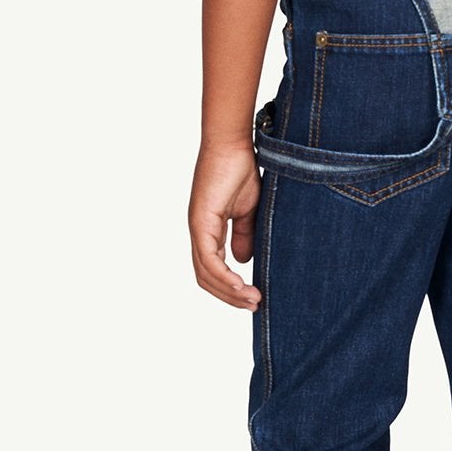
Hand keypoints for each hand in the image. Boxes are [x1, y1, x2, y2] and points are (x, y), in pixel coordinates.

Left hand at [189, 141, 262, 307]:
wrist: (233, 145)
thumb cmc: (241, 170)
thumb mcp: (249, 211)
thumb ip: (244, 236)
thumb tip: (242, 261)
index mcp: (208, 231)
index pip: (213, 270)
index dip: (230, 288)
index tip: (253, 297)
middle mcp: (199, 232)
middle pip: (206, 278)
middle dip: (230, 296)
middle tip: (254, 305)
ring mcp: (197, 228)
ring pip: (206, 273)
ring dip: (229, 291)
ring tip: (252, 299)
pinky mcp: (200, 222)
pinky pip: (208, 259)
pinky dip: (224, 276)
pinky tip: (241, 284)